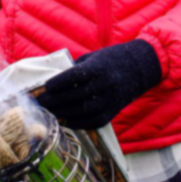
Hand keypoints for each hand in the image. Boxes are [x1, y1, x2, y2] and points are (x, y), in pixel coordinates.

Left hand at [37, 39, 161, 128]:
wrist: (139, 67)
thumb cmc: (110, 59)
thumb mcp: (93, 58)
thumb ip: (76, 69)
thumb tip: (54, 82)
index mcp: (99, 67)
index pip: (76, 76)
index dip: (60, 82)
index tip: (46, 87)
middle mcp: (106, 83)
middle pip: (77, 95)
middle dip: (57, 100)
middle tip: (41, 103)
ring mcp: (111, 98)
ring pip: (85, 110)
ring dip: (65, 113)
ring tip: (50, 113)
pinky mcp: (115, 110)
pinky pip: (95, 120)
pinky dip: (79, 123)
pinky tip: (66, 121)